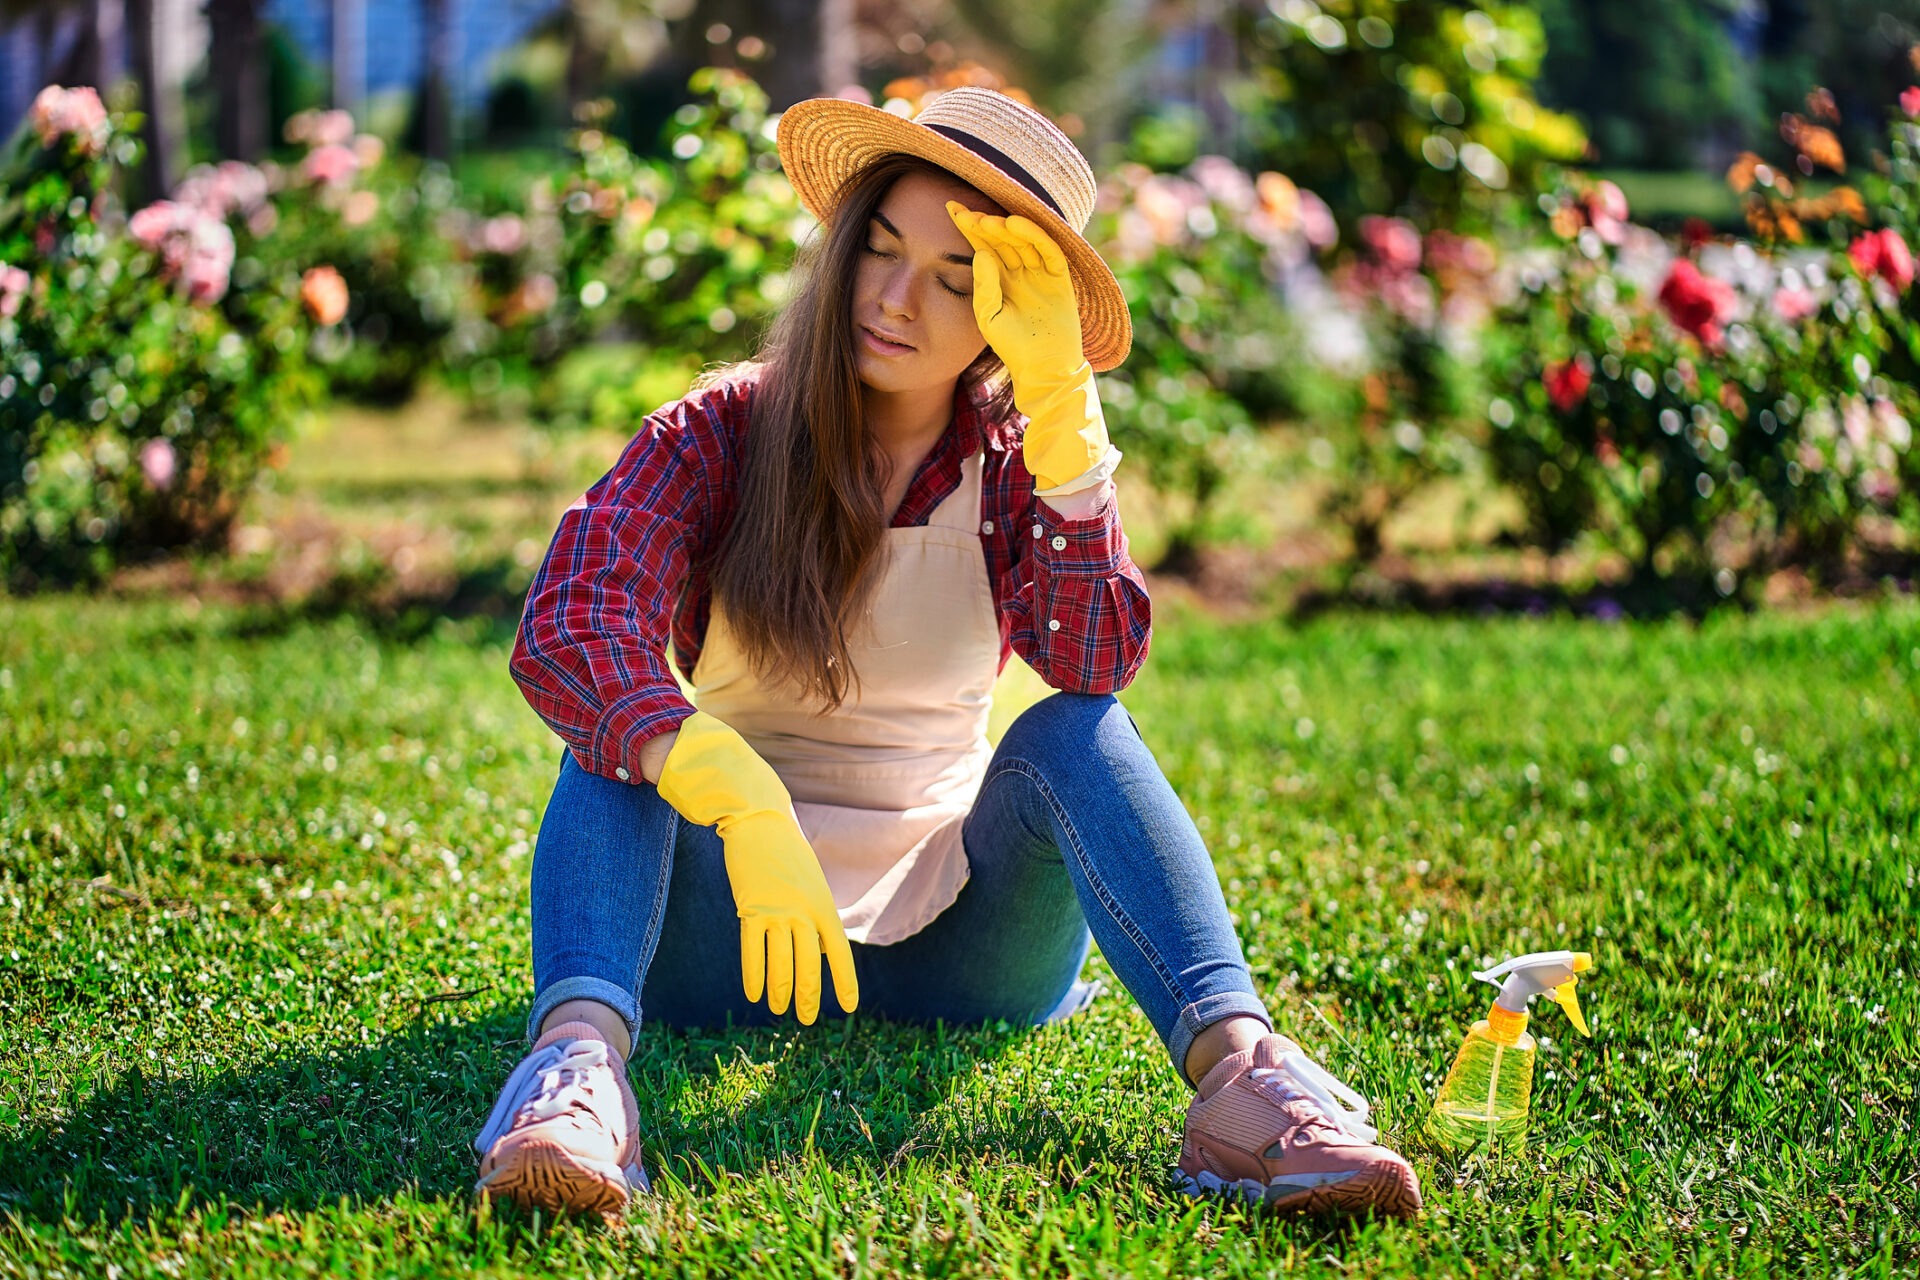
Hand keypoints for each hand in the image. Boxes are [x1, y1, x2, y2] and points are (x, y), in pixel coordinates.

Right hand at [654, 711, 858, 1022]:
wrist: (759, 821)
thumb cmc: (787, 852)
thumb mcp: (811, 880)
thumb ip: (814, 912)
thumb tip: (816, 944)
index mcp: (823, 905)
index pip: (838, 952)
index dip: (843, 981)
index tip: (849, 1007)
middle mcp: (803, 912)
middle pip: (809, 965)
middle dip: (808, 996)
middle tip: (806, 1020)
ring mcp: (776, 912)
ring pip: (780, 964)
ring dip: (781, 992)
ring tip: (780, 1010)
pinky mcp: (750, 909)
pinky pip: (753, 952)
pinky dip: (754, 976)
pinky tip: (755, 995)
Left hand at [946, 203, 1110, 491]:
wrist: (1044, 369)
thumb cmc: (1013, 347)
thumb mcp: (988, 316)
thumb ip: (983, 287)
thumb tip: (980, 252)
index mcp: (1000, 278)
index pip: (983, 245)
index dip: (968, 226)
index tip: (949, 207)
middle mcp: (1020, 270)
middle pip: (1002, 238)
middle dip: (984, 223)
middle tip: (967, 212)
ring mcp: (1041, 273)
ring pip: (1024, 240)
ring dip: (1006, 227)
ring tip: (988, 220)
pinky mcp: (1060, 278)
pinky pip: (1048, 250)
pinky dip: (1034, 235)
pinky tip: (1015, 224)